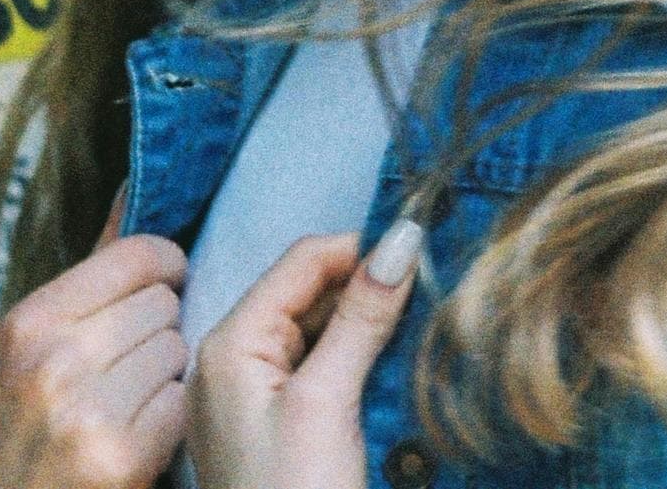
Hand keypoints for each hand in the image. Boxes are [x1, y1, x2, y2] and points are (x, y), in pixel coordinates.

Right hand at [0, 222, 191, 488]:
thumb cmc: (15, 430)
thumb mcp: (27, 344)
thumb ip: (91, 267)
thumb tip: (135, 183)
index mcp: (28, 322)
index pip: (138, 253)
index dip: (163, 268)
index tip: (162, 285)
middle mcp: (54, 360)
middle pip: (165, 304)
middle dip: (155, 332)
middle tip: (126, 365)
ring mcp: (88, 412)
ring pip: (179, 352)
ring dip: (165, 377)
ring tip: (127, 402)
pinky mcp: (122, 459)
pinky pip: (183, 406)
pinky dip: (169, 423)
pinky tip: (137, 437)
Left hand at [185, 220, 424, 488]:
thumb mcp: (328, 401)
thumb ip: (361, 317)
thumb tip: (401, 239)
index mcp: (231, 343)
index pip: (302, 262)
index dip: (363, 250)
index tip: (427, 253)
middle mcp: (234, 360)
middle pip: (311, 293)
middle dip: (370, 287)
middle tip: (434, 291)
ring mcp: (254, 396)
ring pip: (320, 330)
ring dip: (369, 324)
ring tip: (421, 328)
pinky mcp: (278, 426)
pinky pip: (321, 369)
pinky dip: (359, 360)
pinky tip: (394, 368)